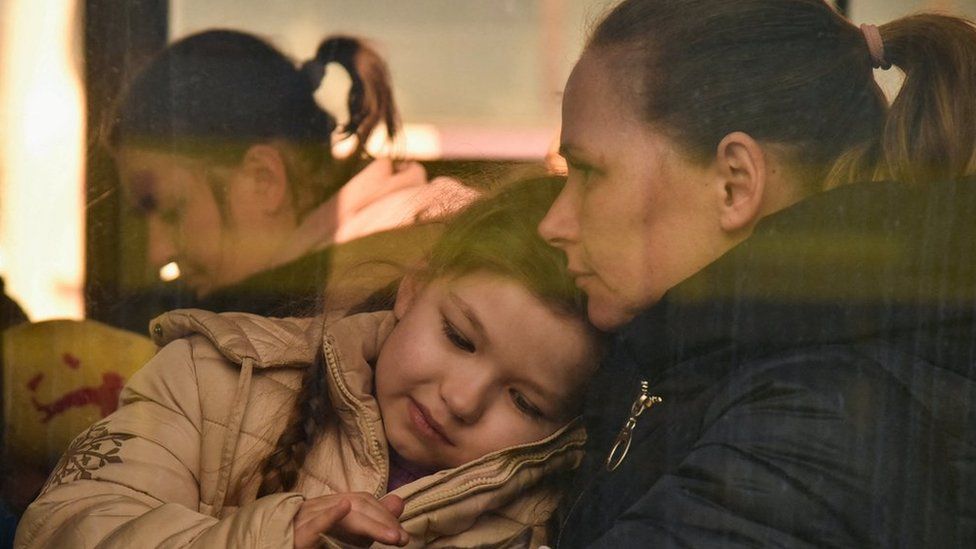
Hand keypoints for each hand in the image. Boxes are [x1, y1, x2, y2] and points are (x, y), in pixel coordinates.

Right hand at [294, 492, 408, 547]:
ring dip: (370, 524)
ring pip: (343, 515)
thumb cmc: (310, 540)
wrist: (273, 546)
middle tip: (401, 539)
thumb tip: (398, 502)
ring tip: (392, 536)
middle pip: (357, 504)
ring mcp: (307, 517)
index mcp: (331, 504)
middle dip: (382, 521)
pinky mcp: (297, 534)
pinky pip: (313, 524)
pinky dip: (329, 515)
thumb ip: (370, 519)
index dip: (384, 514)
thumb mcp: (346, 531)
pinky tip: (344, 507)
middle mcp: (320, 506)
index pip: (363, 500)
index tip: (400, 534)